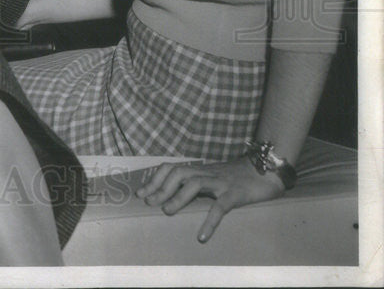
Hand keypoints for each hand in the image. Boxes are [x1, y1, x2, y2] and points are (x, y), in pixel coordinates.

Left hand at [135, 156, 285, 242]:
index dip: (155, 179)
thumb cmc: (237, 177)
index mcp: (200, 169)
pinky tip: (202, 237)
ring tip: (168, 212)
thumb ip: (196, 182)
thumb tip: (175, 195)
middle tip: (150, 202)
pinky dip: (209, 221)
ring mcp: (221, 182)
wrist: (266, 170)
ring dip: (178, 197)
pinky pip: (220, 207)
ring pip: (194, 183)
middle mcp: (207, 172)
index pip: (172, 168)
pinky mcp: (235, 194)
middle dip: (161, 187)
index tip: (141, 193)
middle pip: (178, 173)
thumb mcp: (212, 177)